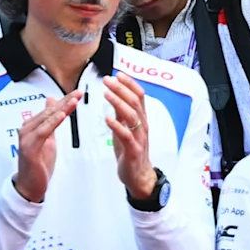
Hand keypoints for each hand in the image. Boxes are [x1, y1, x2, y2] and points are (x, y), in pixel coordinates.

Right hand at [9, 91, 80, 202]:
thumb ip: (51, 122)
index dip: (64, 100)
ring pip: (46, 119)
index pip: (50, 110)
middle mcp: (27, 129)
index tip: (78, 92)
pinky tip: (61, 115)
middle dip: (64, 101)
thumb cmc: (39, 162)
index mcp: (32, 126)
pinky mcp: (29, 148)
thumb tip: (52, 102)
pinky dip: (52, 122)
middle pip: (49, 112)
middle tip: (78, 92)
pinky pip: (43, 132)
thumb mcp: (48, 139)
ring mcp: (26, 138)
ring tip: (73, 100)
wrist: (30, 185)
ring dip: (60, 109)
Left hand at [104, 70, 159, 204]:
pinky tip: (107, 118)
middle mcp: (143, 126)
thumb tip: (114, 96)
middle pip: (135, 102)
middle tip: (108, 80)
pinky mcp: (133, 150)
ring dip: (119, 103)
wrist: (138, 176)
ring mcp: (139, 137)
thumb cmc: (131, 152)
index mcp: (141, 119)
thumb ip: (121, 114)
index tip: (117, 74)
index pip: (139, 96)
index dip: (129, 84)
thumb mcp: (125, 129)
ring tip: (106, 94)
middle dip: (121, 89)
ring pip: (132, 116)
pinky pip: (127, 135)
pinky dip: (117, 125)